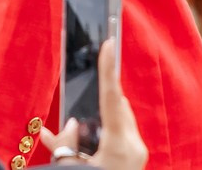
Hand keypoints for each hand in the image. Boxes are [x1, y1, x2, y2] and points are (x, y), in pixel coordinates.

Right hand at [42, 40, 145, 169]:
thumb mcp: (72, 169)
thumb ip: (64, 145)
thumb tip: (63, 126)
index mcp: (118, 144)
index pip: (111, 98)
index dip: (108, 69)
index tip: (108, 44)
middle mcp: (133, 145)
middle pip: (117, 107)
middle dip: (101, 98)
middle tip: (82, 98)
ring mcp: (138, 152)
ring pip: (122, 118)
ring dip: (105, 115)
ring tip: (84, 125)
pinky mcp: (137, 158)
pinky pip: (125, 132)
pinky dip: (109, 128)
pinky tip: (93, 139)